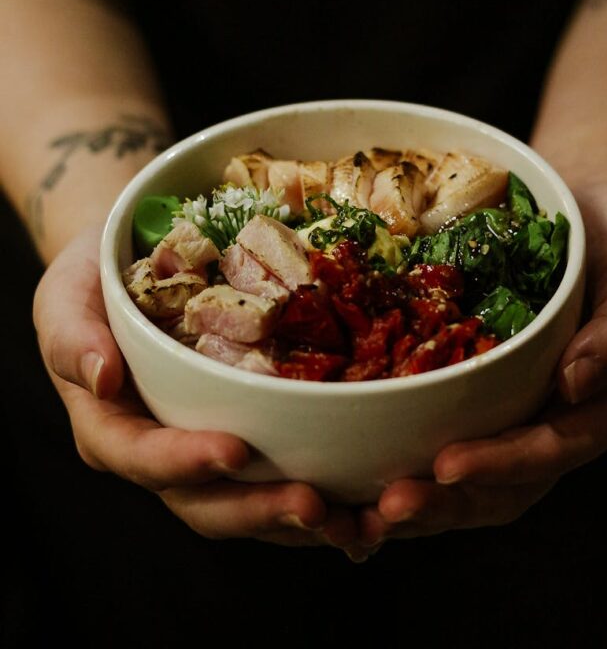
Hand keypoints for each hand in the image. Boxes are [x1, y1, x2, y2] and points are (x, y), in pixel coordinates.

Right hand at [33, 225, 358, 548]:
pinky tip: (364, 499)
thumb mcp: (65, 294)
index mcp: (111, 426)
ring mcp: (202, 448)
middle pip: (203, 501)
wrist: (130, 264)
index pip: (141, 457)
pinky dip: (322, 491)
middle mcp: (158, 451)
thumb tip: (100, 375)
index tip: (234, 449)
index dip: (184, 461)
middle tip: (313, 503)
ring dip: (298, 519)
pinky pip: (277, 475)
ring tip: (353, 519)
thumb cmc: (92, 279)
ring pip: (247, 503)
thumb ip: (71, 336)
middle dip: (258, 509)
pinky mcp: (244, 436)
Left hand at [358, 181, 606, 543]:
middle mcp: (565, 422)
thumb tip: (577, 383)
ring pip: (477, 479)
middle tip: (387, 507)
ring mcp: (527, 412)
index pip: (550, 451)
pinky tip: (367, 477)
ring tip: (366, 513)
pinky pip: (456, 437)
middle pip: (507, 485)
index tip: (445, 467)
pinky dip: (415, 463)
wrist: (597, 205)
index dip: (499, 465)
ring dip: (424, 500)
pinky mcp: (494, 394)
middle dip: (447, 503)